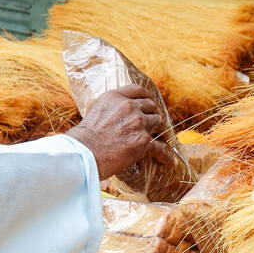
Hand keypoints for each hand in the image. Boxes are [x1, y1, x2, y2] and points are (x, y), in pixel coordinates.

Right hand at [64, 85, 179, 181]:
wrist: (83, 153)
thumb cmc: (83, 138)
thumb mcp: (94, 112)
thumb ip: (109, 109)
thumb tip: (114, 115)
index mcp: (115, 97)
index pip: (137, 90)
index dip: (145, 96)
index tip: (148, 101)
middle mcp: (129, 107)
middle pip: (150, 106)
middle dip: (152, 114)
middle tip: (153, 122)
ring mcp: (138, 123)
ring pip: (158, 122)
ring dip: (159, 130)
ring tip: (161, 138)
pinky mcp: (143, 141)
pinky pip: (161, 148)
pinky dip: (166, 156)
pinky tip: (170, 162)